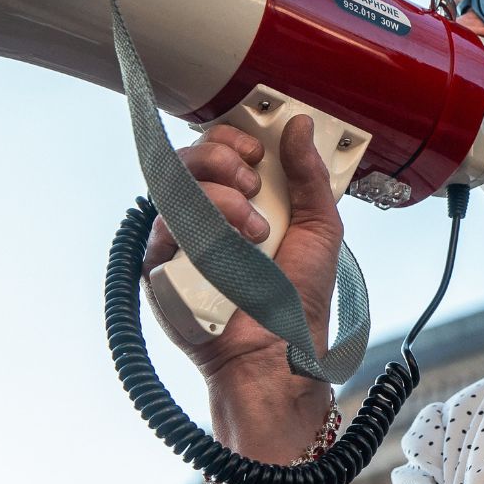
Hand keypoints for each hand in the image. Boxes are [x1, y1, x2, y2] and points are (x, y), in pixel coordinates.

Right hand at [144, 115, 347, 483]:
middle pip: (186, 160)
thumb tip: (301, 124)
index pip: (218, 152)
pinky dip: (199, 230)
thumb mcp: (321, 230)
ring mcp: (180, 246)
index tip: (257, 150)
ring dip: (218, 196)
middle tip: (251, 181)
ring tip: (253, 228)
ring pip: (172, 191)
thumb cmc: (299, 303)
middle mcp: (206, 221)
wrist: (280, 360)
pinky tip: (233, 248)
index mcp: (242, 205)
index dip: (231, 139)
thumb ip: (310, 177)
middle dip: (219, 158)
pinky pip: (161, 233)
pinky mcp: (162, 274)